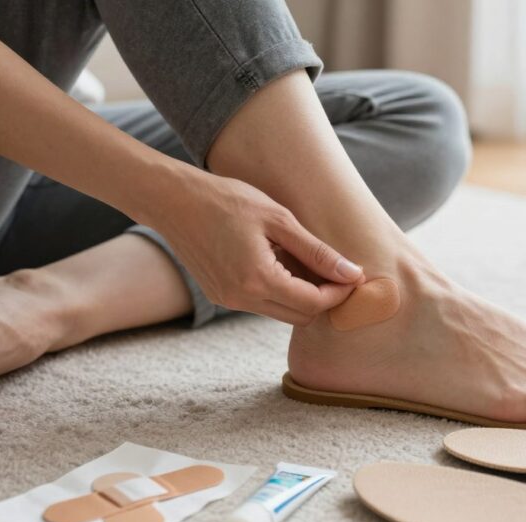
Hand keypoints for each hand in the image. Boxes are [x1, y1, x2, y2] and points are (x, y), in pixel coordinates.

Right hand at [156, 174, 363, 324]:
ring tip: (303, 260)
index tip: (351, 273)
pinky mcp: (220, 296)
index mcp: (258, 279)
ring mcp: (228, 301)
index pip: (313, 304)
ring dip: (300, 295)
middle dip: (323, 298)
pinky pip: (261, 304)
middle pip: (301, 317)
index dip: (338, 292)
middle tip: (334, 270)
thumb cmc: (228, 200)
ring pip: (281, 313)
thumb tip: (352, 273)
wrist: (174, 200)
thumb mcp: (279, 219)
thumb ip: (317, 251)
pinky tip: (278, 261)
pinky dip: (278, 290)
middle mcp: (241, 299)